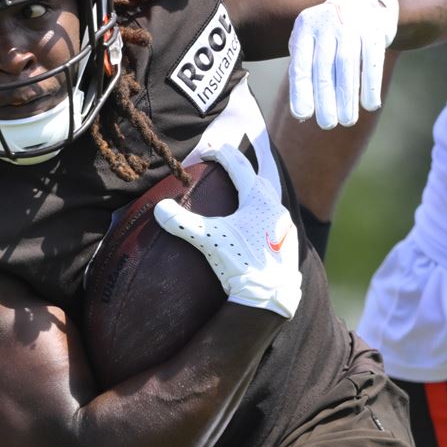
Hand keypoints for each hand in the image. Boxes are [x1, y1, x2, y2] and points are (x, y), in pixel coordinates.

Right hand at [154, 145, 301, 318]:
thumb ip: (182, 222)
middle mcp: (276, 208)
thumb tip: (159, 207)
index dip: (222, 154)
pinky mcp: (287, 243)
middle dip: (241, 168)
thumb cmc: (240, 263)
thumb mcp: (208, 240)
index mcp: (259, 200)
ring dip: (253, 190)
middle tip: (224, 164)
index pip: (239, 166)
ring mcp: (284, 227)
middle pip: (258, 178)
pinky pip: (272, 217)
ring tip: (238, 191)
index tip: (208, 149)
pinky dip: (260, 211)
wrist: (270, 297)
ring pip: (269, 199)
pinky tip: (251, 222)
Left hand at [287, 0, 397, 128]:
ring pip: (347, 64)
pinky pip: (372, 60)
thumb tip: (301, 113)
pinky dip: (371, 84)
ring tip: (347, 120)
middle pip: (324, 67)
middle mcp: (327, 24)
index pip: (300, 64)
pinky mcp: (375, 29)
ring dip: (347, 95)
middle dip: (325, 98)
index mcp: (305, 27)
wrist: (364, 0)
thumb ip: (303, 70)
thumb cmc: (328, 32)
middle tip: (327, 124)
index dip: (301, 91)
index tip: (302, 115)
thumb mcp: (310, 41)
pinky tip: (370, 105)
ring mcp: (352, 24)